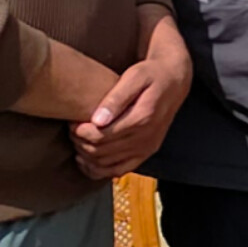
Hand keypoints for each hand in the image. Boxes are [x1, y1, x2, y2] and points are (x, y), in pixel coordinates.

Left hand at [68, 14, 190, 179]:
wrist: (175, 81)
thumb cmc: (151, 75)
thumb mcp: (134, 76)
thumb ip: (115, 98)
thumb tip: (97, 120)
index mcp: (142, 118)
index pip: (101, 136)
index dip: (80, 132)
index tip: (73, 121)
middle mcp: (146, 137)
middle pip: (101, 151)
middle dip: (80, 142)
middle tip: (72, 129)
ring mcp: (147, 148)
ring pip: (106, 164)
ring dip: (86, 156)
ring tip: (79, 140)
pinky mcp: (146, 152)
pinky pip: (119, 171)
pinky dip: (99, 170)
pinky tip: (87, 160)